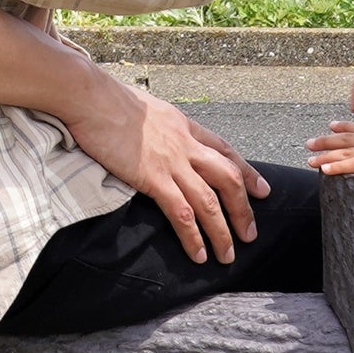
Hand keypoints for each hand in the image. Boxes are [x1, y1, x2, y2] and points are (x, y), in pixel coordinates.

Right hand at [65, 70, 262, 263]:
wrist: (92, 97)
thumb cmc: (108, 100)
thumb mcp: (146, 108)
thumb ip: (159, 126)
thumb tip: (154, 136)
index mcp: (184, 126)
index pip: (225, 150)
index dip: (247, 172)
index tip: (261, 190)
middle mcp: (185, 144)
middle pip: (228, 179)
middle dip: (243, 209)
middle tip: (250, 233)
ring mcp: (172, 162)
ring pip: (210, 202)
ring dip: (222, 233)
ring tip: (227, 256)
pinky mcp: (153, 178)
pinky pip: (182, 213)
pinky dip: (193, 236)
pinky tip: (198, 253)